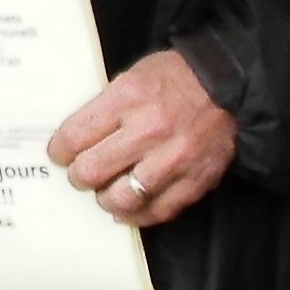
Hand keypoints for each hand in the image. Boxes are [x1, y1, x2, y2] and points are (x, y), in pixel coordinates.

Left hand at [49, 49, 235, 227]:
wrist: (230, 84)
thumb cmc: (176, 78)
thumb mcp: (132, 76)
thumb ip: (106, 107)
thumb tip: (76, 138)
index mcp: (128, 99)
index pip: (75, 137)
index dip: (60, 150)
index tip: (60, 153)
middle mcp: (149, 130)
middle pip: (92, 171)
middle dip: (79, 176)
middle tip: (82, 174)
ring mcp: (174, 159)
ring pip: (122, 198)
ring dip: (106, 199)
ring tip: (105, 193)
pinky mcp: (195, 180)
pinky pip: (157, 211)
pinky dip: (137, 214)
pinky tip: (128, 208)